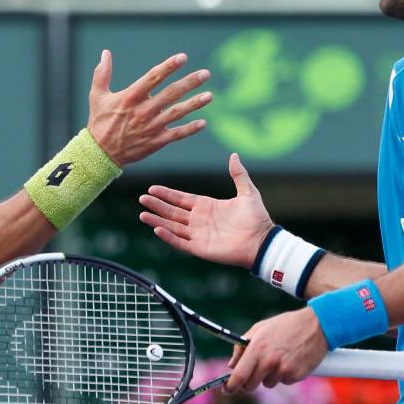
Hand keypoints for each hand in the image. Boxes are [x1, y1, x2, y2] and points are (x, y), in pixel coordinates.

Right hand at [87, 50, 210, 165]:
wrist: (101, 153)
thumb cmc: (99, 122)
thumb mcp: (97, 95)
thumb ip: (102, 73)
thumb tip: (105, 53)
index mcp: (131, 97)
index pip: (153, 77)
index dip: (169, 67)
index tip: (183, 58)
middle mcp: (143, 111)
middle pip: (171, 93)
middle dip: (190, 82)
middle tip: (205, 74)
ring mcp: (151, 127)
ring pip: (177, 113)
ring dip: (195, 104)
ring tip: (210, 96)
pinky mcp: (156, 142)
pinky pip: (177, 134)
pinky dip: (190, 129)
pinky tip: (203, 123)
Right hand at [139, 152, 272, 266]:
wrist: (261, 241)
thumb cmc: (256, 218)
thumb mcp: (247, 192)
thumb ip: (238, 174)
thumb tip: (234, 155)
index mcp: (206, 206)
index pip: (181, 198)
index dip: (166, 194)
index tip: (152, 188)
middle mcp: (199, 220)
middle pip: (172, 211)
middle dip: (157, 205)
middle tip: (142, 199)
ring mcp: (198, 234)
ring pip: (172, 226)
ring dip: (157, 220)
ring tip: (142, 214)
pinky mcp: (200, 248)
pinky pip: (180, 242)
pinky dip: (168, 237)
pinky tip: (157, 229)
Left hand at [224, 308, 327, 393]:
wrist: (317, 325)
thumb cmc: (286, 325)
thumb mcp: (260, 328)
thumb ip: (242, 346)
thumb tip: (232, 365)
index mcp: (257, 348)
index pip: (239, 375)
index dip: (230, 386)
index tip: (227, 389)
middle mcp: (269, 361)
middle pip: (250, 385)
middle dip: (249, 381)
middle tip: (255, 371)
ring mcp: (283, 370)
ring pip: (267, 384)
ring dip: (269, 376)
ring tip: (279, 358)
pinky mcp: (296, 376)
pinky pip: (283, 382)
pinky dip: (284, 375)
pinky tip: (290, 360)